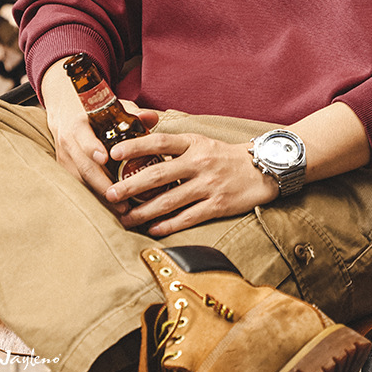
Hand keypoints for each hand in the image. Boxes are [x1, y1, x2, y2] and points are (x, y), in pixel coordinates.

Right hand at [41, 58, 156, 215]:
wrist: (65, 111)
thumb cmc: (94, 111)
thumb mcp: (111, 106)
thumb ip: (133, 112)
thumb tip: (151, 118)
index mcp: (79, 125)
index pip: (84, 138)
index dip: (93, 149)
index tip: (105, 159)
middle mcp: (68, 143)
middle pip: (84, 167)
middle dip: (103, 185)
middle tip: (123, 200)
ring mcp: (64, 159)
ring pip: (81, 182)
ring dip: (101, 196)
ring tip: (122, 209)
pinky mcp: (64, 171)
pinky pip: (79, 186)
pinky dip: (95, 197)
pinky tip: (113, 208)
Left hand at [103, 130, 279, 236]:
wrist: (262, 169)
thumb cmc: (224, 156)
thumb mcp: (201, 142)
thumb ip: (175, 145)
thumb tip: (141, 145)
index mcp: (193, 143)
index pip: (160, 142)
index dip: (136, 146)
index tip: (113, 152)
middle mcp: (199, 162)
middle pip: (158, 174)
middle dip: (130, 186)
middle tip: (109, 194)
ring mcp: (208, 184)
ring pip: (169, 200)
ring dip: (144, 212)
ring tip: (126, 219)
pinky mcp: (217, 205)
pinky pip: (188, 217)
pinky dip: (168, 225)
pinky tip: (153, 230)